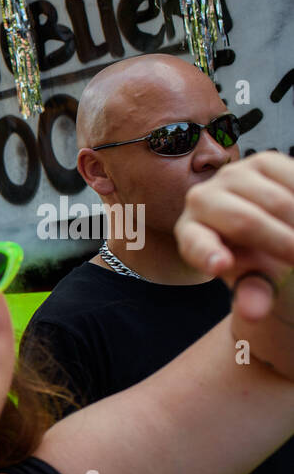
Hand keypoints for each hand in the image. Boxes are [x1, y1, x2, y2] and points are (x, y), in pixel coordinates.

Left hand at [176, 151, 293, 331]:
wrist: (267, 228)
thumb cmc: (254, 261)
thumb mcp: (253, 282)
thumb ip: (252, 294)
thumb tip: (253, 312)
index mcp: (190, 232)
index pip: (195, 243)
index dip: (207, 253)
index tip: (221, 266)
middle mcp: (202, 199)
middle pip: (246, 222)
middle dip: (284, 243)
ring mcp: (231, 176)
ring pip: (277, 201)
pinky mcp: (263, 160)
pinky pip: (293, 178)